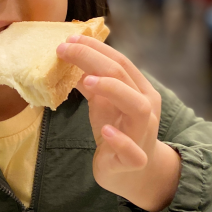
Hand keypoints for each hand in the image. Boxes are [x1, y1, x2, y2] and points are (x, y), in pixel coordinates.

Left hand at [56, 35, 180, 211]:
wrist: (130, 172)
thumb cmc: (117, 131)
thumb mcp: (101, 103)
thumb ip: (89, 83)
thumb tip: (67, 58)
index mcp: (140, 90)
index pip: (121, 62)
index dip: (96, 48)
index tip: (70, 39)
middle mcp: (146, 108)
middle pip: (124, 77)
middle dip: (93, 60)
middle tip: (65, 51)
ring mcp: (143, 134)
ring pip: (137, 107)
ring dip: (113, 90)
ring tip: (88, 81)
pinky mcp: (135, 160)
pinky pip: (132, 150)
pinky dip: (120, 140)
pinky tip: (106, 132)